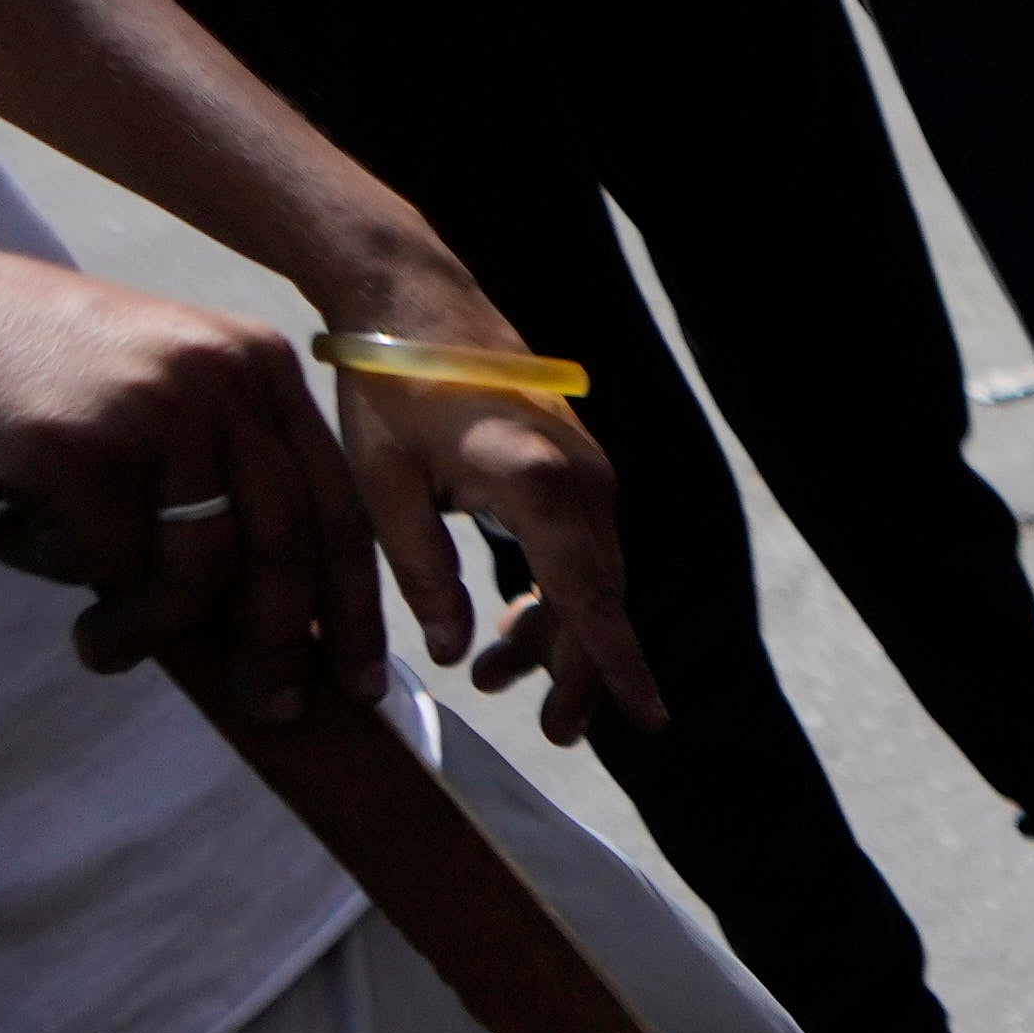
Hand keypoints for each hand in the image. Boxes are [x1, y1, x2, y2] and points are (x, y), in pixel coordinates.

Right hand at [0, 242, 392, 722]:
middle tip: (269, 703)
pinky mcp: (77, 452)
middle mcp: (218, 376)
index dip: (354, 600)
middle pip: (283, 546)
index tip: (364, 675)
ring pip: (194, 571)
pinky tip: (10, 532)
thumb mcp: (151, 392)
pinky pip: (103, 565)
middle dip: (278, 642)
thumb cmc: (19, 372)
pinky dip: (58, 572)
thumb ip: (220, 470)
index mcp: (254, 363)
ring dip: (145, 627)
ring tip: (99, 640)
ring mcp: (149, 409)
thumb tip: (284, 610)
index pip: (334, 502)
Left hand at [314, 269, 661, 742]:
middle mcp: (584, 482)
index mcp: (537, 487)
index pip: (590, 597)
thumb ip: (422, 574)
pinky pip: (582, 551)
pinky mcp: (578, 470)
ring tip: (495, 680)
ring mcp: (589, 474)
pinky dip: (555, 594)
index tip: (650, 718)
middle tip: (555, 733)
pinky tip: (510, 621)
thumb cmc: (389, 388)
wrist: (413, 299)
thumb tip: (455, 653)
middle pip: (601, 601)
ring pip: (592, 580)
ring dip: (554, 634)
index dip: (616, 665)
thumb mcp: (383, 486)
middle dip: (579, 670)